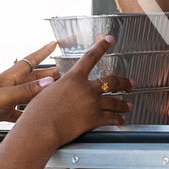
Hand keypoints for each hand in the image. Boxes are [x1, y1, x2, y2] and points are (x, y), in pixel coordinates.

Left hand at [0, 42, 59, 142]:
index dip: (43, 52)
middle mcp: (7, 86)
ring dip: (39, 92)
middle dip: (46, 73)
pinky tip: (32, 117)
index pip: (30, 60)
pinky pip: (18, 112)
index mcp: (8, 77)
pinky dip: (27, 113)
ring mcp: (3, 99)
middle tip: (60, 71)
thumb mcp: (5, 96)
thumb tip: (50, 81)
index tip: (53, 44)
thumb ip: (28, 90)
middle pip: (31, 77)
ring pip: (26, 94)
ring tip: (51, 91)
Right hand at [13, 36, 133, 145]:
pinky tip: (120, 119)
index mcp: (73, 78)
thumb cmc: (37, 112)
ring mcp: (92, 104)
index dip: (102, 46)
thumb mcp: (47, 91)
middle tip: (130, 84)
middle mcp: (86, 88)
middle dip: (124, 82)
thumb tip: (63, 89)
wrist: (40, 128)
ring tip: (128, 105)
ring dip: (124, 104)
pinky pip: (111, 118)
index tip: (109, 39)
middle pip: (111, 81)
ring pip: (114, 101)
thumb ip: (60, 88)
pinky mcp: (93, 119)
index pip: (91, 56)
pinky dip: (118, 118)